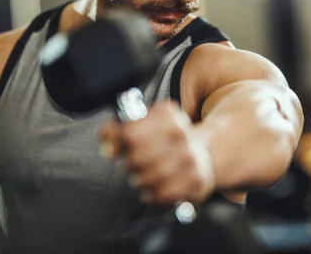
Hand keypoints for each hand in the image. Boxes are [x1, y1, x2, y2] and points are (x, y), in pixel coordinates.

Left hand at [99, 100, 215, 205]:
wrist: (203, 156)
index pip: (131, 133)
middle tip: (130, 165)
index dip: (119, 143)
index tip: (119, 147)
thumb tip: (107, 148)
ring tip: (142, 177)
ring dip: (140, 180)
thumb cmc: (164, 142)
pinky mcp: (195, 180)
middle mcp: (182, 133)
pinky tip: (152, 189)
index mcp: (167, 115)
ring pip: (151, 176)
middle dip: (130, 164)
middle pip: (139, 156)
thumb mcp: (142, 127)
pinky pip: (163, 194)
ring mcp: (191, 157)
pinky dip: (152, 195)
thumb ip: (117, 133)